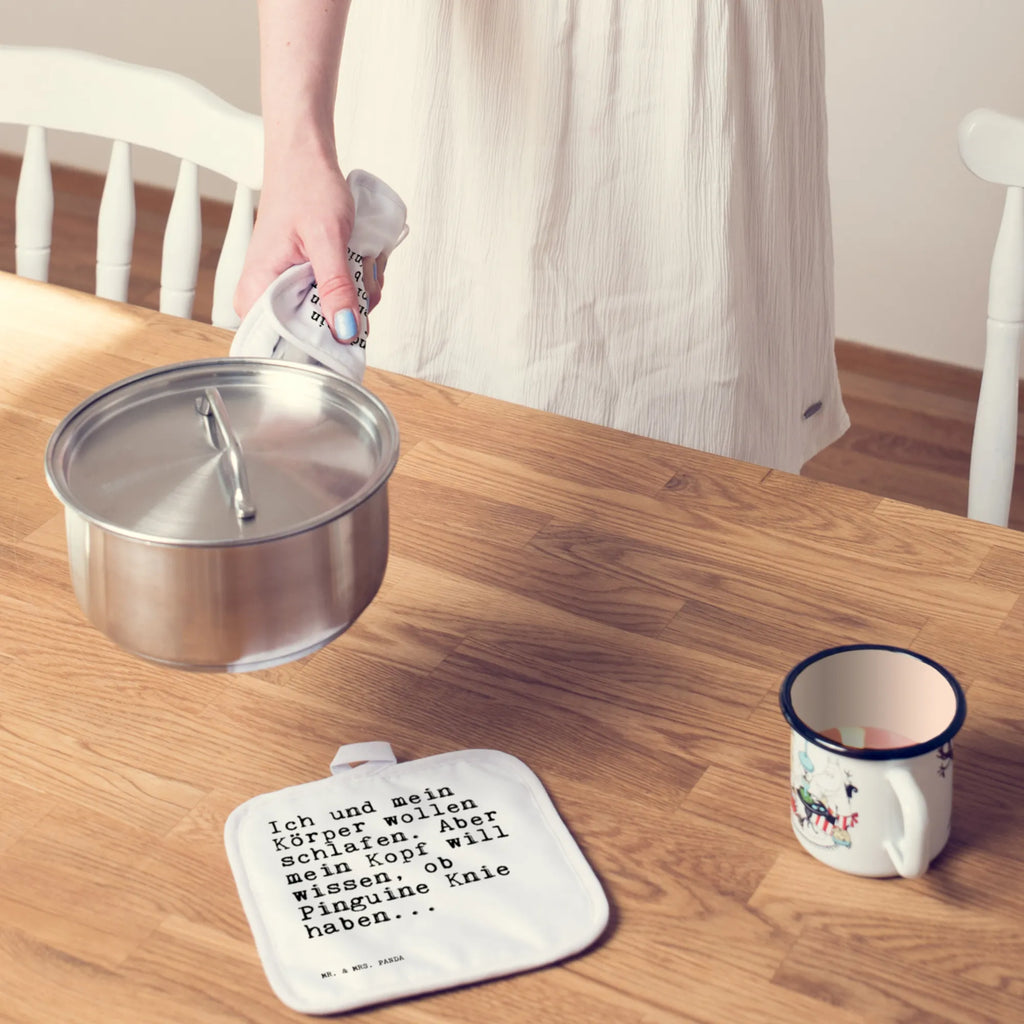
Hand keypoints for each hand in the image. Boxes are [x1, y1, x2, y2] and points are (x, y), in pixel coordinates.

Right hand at [234, 155, 363, 341]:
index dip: (323, 345)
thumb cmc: (306, 187)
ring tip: (356, 258)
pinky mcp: (304, 286)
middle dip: (349, 310)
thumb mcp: (327, 238)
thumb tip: (346, 332)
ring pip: (333, 320)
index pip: (285, 346)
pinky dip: (355, 286)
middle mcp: (264, 299)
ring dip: (357, 294)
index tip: (350, 325)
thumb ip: (337, 287)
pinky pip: (337, 302)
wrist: (305, 161)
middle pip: (316, 336)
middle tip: (358, 272)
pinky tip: (356, 261)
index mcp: (256, 292)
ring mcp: (286, 293)